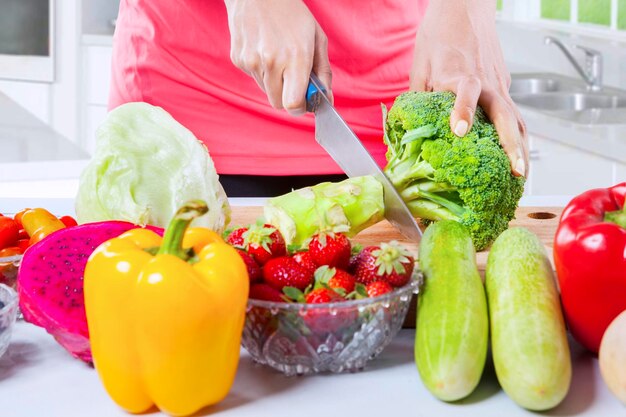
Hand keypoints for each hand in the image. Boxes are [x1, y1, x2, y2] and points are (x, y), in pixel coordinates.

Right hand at [225, 0, 331, 114]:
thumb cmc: (291, 14)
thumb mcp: (316, 38)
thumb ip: (323, 72)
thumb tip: (327, 99)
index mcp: (295, 57)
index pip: (293, 104)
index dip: (300, 108)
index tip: (304, 102)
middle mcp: (271, 62)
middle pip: (278, 104)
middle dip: (288, 97)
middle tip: (293, 80)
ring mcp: (251, 61)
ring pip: (266, 91)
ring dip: (274, 82)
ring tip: (278, 57)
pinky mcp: (238, 60)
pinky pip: (254, 78)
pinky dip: (261, 71)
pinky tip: (264, 50)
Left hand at [409, 0, 527, 176]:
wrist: (465, 6)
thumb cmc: (439, 33)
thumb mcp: (420, 64)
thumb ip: (418, 98)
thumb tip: (410, 132)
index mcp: (457, 73)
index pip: (465, 91)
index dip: (462, 110)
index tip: (459, 130)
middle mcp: (483, 80)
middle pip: (503, 113)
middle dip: (510, 145)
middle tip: (515, 171)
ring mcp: (497, 83)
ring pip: (515, 117)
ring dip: (521, 146)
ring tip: (523, 175)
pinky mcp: (503, 84)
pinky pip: (514, 114)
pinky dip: (518, 136)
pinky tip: (518, 155)